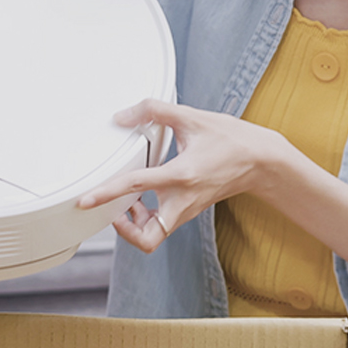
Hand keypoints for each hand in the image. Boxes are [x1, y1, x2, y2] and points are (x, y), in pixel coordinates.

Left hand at [76, 99, 291, 253]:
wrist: (261, 161)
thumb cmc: (230, 138)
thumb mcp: (191, 117)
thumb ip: (154, 110)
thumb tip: (122, 116)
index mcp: (182, 174)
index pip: (136, 186)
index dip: (106, 193)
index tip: (85, 200)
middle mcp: (183, 200)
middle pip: (147, 237)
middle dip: (123, 229)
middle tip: (111, 209)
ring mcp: (187, 210)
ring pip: (153, 237)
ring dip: (133, 225)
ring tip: (125, 202)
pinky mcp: (189, 212)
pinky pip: (161, 228)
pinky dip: (145, 219)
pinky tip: (141, 199)